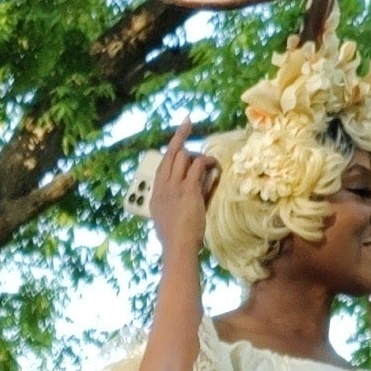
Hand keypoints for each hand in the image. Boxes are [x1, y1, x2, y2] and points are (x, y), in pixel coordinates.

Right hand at [149, 120, 218, 262]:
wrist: (178, 248)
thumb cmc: (177, 240)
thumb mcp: (170, 219)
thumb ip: (177, 201)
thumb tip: (194, 189)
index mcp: (155, 194)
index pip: (162, 164)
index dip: (170, 148)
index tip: (177, 137)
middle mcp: (162, 186)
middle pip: (170, 153)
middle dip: (180, 135)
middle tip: (188, 122)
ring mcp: (174, 186)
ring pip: (183, 155)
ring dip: (197, 155)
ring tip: (208, 162)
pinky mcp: (188, 189)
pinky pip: (197, 166)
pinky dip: (207, 162)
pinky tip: (214, 165)